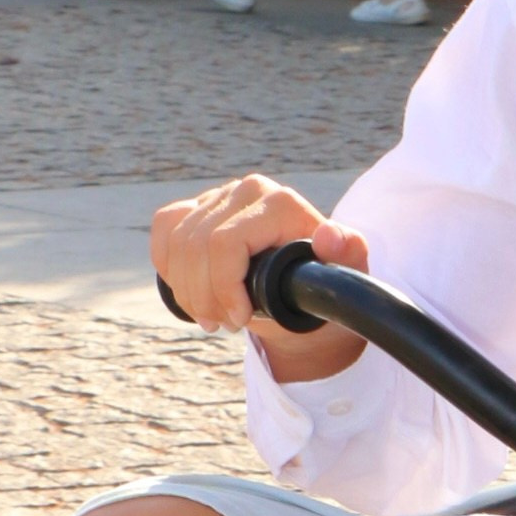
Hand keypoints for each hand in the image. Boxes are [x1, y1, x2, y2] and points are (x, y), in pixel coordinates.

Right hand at [150, 176, 368, 380]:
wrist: (306, 291)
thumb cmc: (326, 289)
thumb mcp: (345, 280)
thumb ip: (349, 255)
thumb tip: (329, 235)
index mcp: (281, 203)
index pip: (226, 242)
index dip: (223, 287)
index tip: (239, 321)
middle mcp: (250, 190)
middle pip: (196, 244)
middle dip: (203, 296)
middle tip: (224, 325)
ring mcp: (221, 195)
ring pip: (177, 241)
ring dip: (187, 289)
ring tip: (210, 317)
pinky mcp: (199, 204)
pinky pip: (165, 226)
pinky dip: (168, 263)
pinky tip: (186, 288)